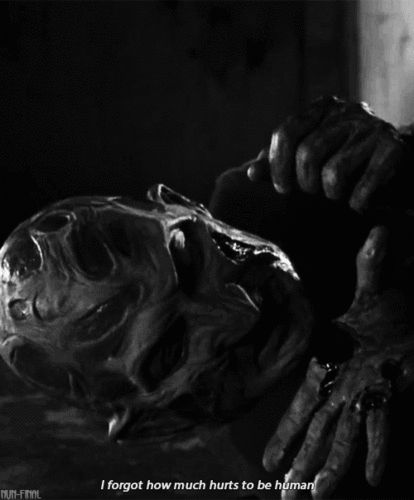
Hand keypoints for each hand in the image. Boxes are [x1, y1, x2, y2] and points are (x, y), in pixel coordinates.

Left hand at [248, 96, 406, 211]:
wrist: (399, 164)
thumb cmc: (346, 163)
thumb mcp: (310, 158)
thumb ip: (280, 162)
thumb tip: (250, 173)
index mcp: (321, 109)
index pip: (286, 132)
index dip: (278, 164)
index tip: (282, 189)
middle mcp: (346, 112)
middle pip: (308, 153)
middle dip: (304, 183)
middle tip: (311, 194)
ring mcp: (372, 128)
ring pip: (333, 172)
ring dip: (331, 194)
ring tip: (337, 196)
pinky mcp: (392, 149)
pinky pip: (362, 187)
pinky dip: (356, 203)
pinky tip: (358, 204)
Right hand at [262, 226, 413, 498]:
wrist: (410, 313)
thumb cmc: (390, 301)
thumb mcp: (376, 285)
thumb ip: (372, 264)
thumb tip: (378, 231)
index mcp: (328, 364)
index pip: (303, 408)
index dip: (287, 437)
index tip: (270, 466)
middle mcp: (341, 385)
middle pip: (318, 432)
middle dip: (302, 463)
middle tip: (284, 497)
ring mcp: (363, 393)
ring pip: (343, 438)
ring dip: (330, 466)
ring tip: (313, 497)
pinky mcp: (384, 394)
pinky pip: (378, 428)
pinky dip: (374, 453)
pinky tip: (372, 479)